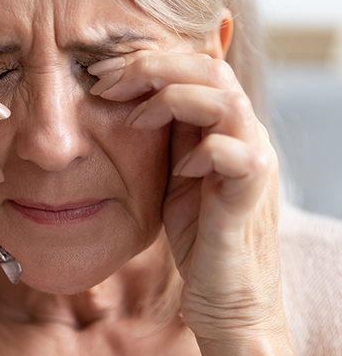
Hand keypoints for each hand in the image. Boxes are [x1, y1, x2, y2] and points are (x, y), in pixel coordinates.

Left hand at [89, 50, 280, 341]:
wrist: (226, 294)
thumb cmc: (197, 232)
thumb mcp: (173, 173)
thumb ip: (166, 135)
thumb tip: (129, 99)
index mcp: (224, 124)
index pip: (194, 65)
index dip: (147, 61)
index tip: (101, 72)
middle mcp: (245, 133)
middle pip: (209, 68)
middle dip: (151, 67)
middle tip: (105, 82)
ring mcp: (253, 161)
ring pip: (224, 100)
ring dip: (171, 100)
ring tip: (133, 119)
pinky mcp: (251, 195)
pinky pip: (237, 155)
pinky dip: (203, 151)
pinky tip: (179, 168)